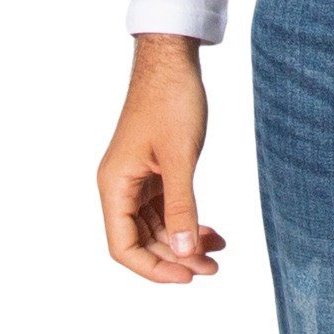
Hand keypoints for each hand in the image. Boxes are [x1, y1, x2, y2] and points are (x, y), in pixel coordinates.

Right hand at [97, 34, 226, 281]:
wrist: (172, 57)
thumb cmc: (171, 99)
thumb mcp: (180, 156)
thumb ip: (181, 206)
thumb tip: (183, 252)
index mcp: (115, 185)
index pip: (124, 246)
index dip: (153, 268)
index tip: (187, 276)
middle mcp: (121, 186)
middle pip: (142, 239)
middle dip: (176, 256)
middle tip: (213, 268)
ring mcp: (137, 178)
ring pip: (156, 225)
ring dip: (184, 241)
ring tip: (217, 252)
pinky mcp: (154, 168)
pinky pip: (167, 206)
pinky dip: (187, 220)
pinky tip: (211, 230)